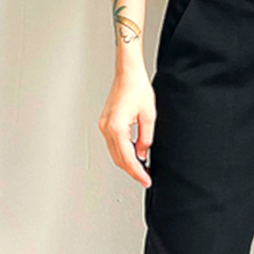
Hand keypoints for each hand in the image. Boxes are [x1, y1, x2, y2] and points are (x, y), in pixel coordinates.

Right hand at [98, 63, 155, 186]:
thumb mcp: (149, 116)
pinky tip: (134, 156)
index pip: (128, 158)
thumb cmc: (137, 88)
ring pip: (115, 153)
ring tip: (142, 170)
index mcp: (117, 127)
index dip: (138, 172)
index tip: (146, 180)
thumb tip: (143, 155)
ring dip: (128, 163)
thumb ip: (146, 139)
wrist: (128, 73)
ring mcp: (104, 126)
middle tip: (145, 178)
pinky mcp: (105, 123)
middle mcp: (107, 128)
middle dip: (133, 171)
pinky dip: (123, 153)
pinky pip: (114, 144)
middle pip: (119, 159)